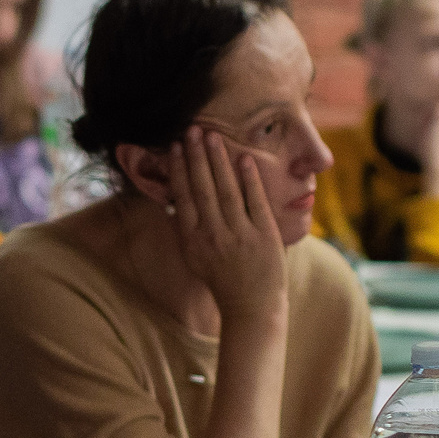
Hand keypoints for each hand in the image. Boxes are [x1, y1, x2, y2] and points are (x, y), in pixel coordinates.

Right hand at [165, 130, 286, 326]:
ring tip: (212, 136)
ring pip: (226, 190)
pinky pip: (255, 201)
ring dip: (218, 161)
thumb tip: (173, 200)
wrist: (251, 307)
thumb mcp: (195, 257)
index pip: (183, 197)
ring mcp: (240, 235)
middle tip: (193, 129)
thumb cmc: (222, 280)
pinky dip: (250, 179)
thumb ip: (186, 229)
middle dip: (196, 156)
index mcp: (192, 240)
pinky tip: (244, 158)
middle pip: (202, 188)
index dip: (178, 169)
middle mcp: (213, 235)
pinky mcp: (264, 236)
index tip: (175, 146)